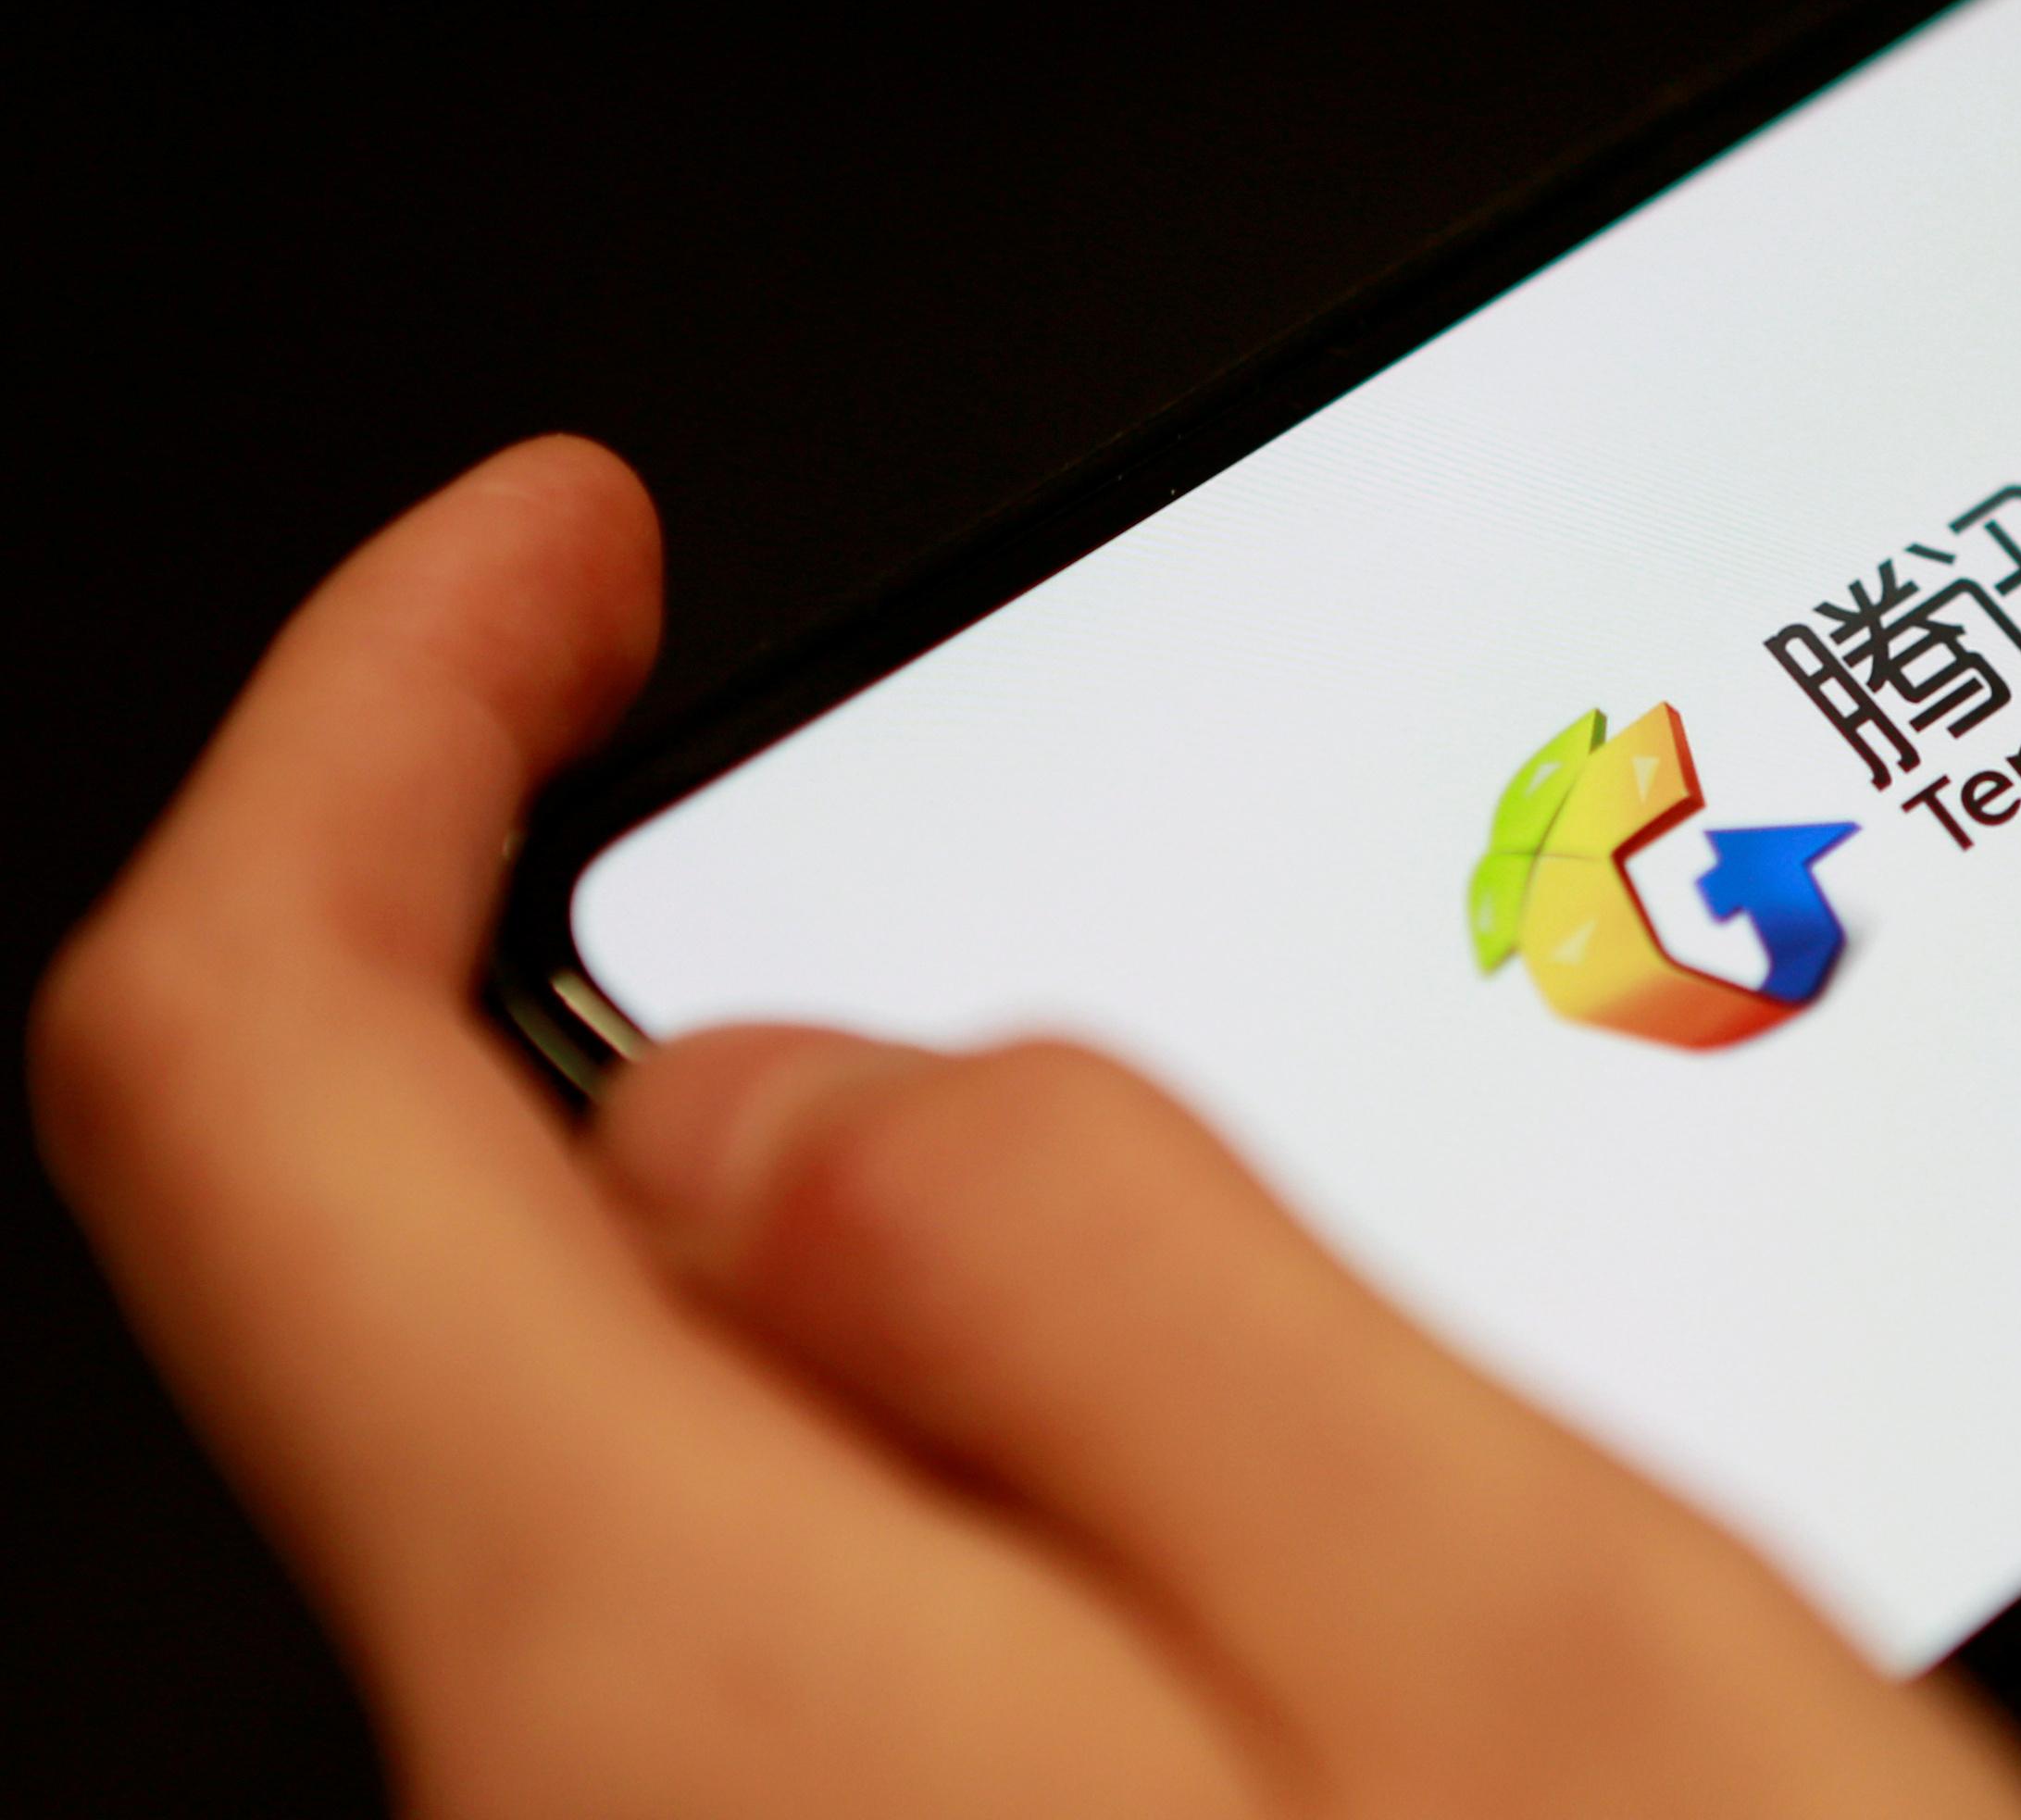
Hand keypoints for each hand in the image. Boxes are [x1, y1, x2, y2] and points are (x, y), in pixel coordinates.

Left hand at [31, 440, 2020, 1817]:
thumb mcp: (1537, 1660)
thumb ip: (1115, 1290)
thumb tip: (782, 1090)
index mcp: (684, 1723)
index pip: (243, 1080)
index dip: (366, 727)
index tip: (557, 557)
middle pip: (512, 1318)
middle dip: (850, 1084)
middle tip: (1265, 1073)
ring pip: (745, 1532)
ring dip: (1046, 1381)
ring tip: (1465, 1484)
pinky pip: (865, 1731)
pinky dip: (1086, 1588)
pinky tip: (1410, 1687)